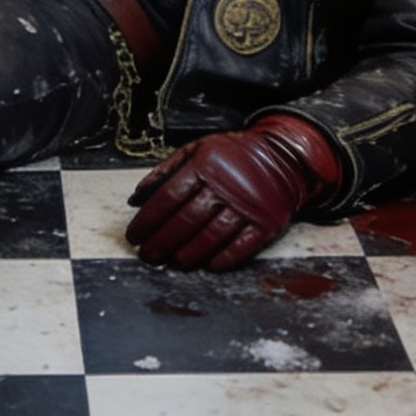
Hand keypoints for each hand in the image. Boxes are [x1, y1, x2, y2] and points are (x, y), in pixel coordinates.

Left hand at [126, 114, 339, 271]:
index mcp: (204, 164)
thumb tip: (136, 198)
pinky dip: (224, 259)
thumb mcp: (196, 149)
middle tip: (147, 255)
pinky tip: (208, 266)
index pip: (169, 196)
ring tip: (173, 262)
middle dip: (162, 241)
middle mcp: (225, 185)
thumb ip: (165, 171)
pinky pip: (243, 247)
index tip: (134, 235)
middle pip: (187, 219)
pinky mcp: (266, 223)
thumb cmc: (231, 156)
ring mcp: (247, 205)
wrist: (281, 158)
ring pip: (212, 235)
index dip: (148, 219)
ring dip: (189, 254)